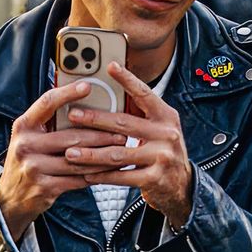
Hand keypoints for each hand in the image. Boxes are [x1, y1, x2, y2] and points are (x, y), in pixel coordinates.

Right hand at [0, 80, 128, 242]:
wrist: (12, 197)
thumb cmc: (29, 159)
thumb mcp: (31, 137)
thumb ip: (51, 123)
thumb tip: (85, 104)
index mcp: (23, 126)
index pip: (46, 103)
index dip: (67, 93)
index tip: (87, 85)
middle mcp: (25, 145)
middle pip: (71, 136)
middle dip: (101, 135)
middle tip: (122, 133)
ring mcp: (33, 168)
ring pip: (78, 160)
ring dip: (103, 156)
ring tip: (121, 151)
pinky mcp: (44, 188)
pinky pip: (77, 179)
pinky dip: (96, 174)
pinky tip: (109, 170)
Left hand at [64, 62, 195, 227]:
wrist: (182, 185)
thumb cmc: (162, 152)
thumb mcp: (159, 130)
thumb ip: (140, 116)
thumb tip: (107, 99)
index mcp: (166, 117)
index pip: (145, 94)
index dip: (127, 80)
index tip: (110, 66)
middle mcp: (167, 134)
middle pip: (124, 124)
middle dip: (95, 119)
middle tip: (73, 115)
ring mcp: (162, 157)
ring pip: (118, 154)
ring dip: (90, 154)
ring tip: (70, 153)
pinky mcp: (154, 178)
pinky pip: (121, 176)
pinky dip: (101, 176)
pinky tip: (86, 174)